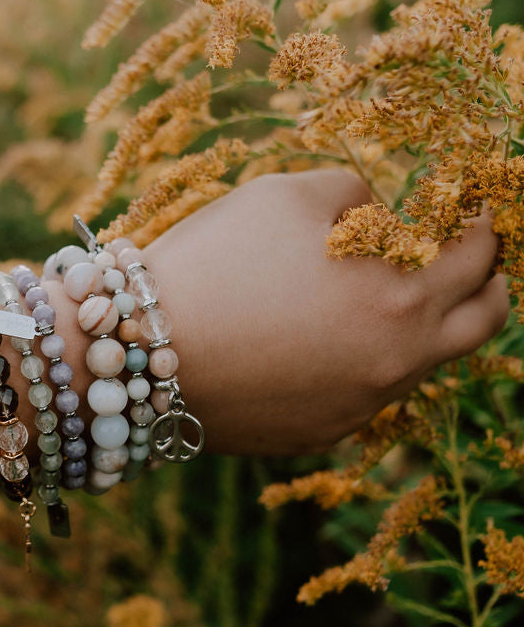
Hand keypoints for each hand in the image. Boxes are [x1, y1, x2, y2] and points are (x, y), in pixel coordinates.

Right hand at [143, 169, 508, 454]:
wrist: (140, 352)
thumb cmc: (215, 261)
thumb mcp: (286, 195)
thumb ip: (355, 193)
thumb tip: (380, 213)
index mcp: (402, 295)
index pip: (477, 254)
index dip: (479, 221)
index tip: (471, 208)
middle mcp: (397, 360)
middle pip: (484, 322)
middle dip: (486, 281)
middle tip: (467, 256)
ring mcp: (362, 405)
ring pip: (425, 362)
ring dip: (422, 324)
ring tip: (383, 293)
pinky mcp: (323, 433)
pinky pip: (366, 392)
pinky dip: (361, 360)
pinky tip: (317, 337)